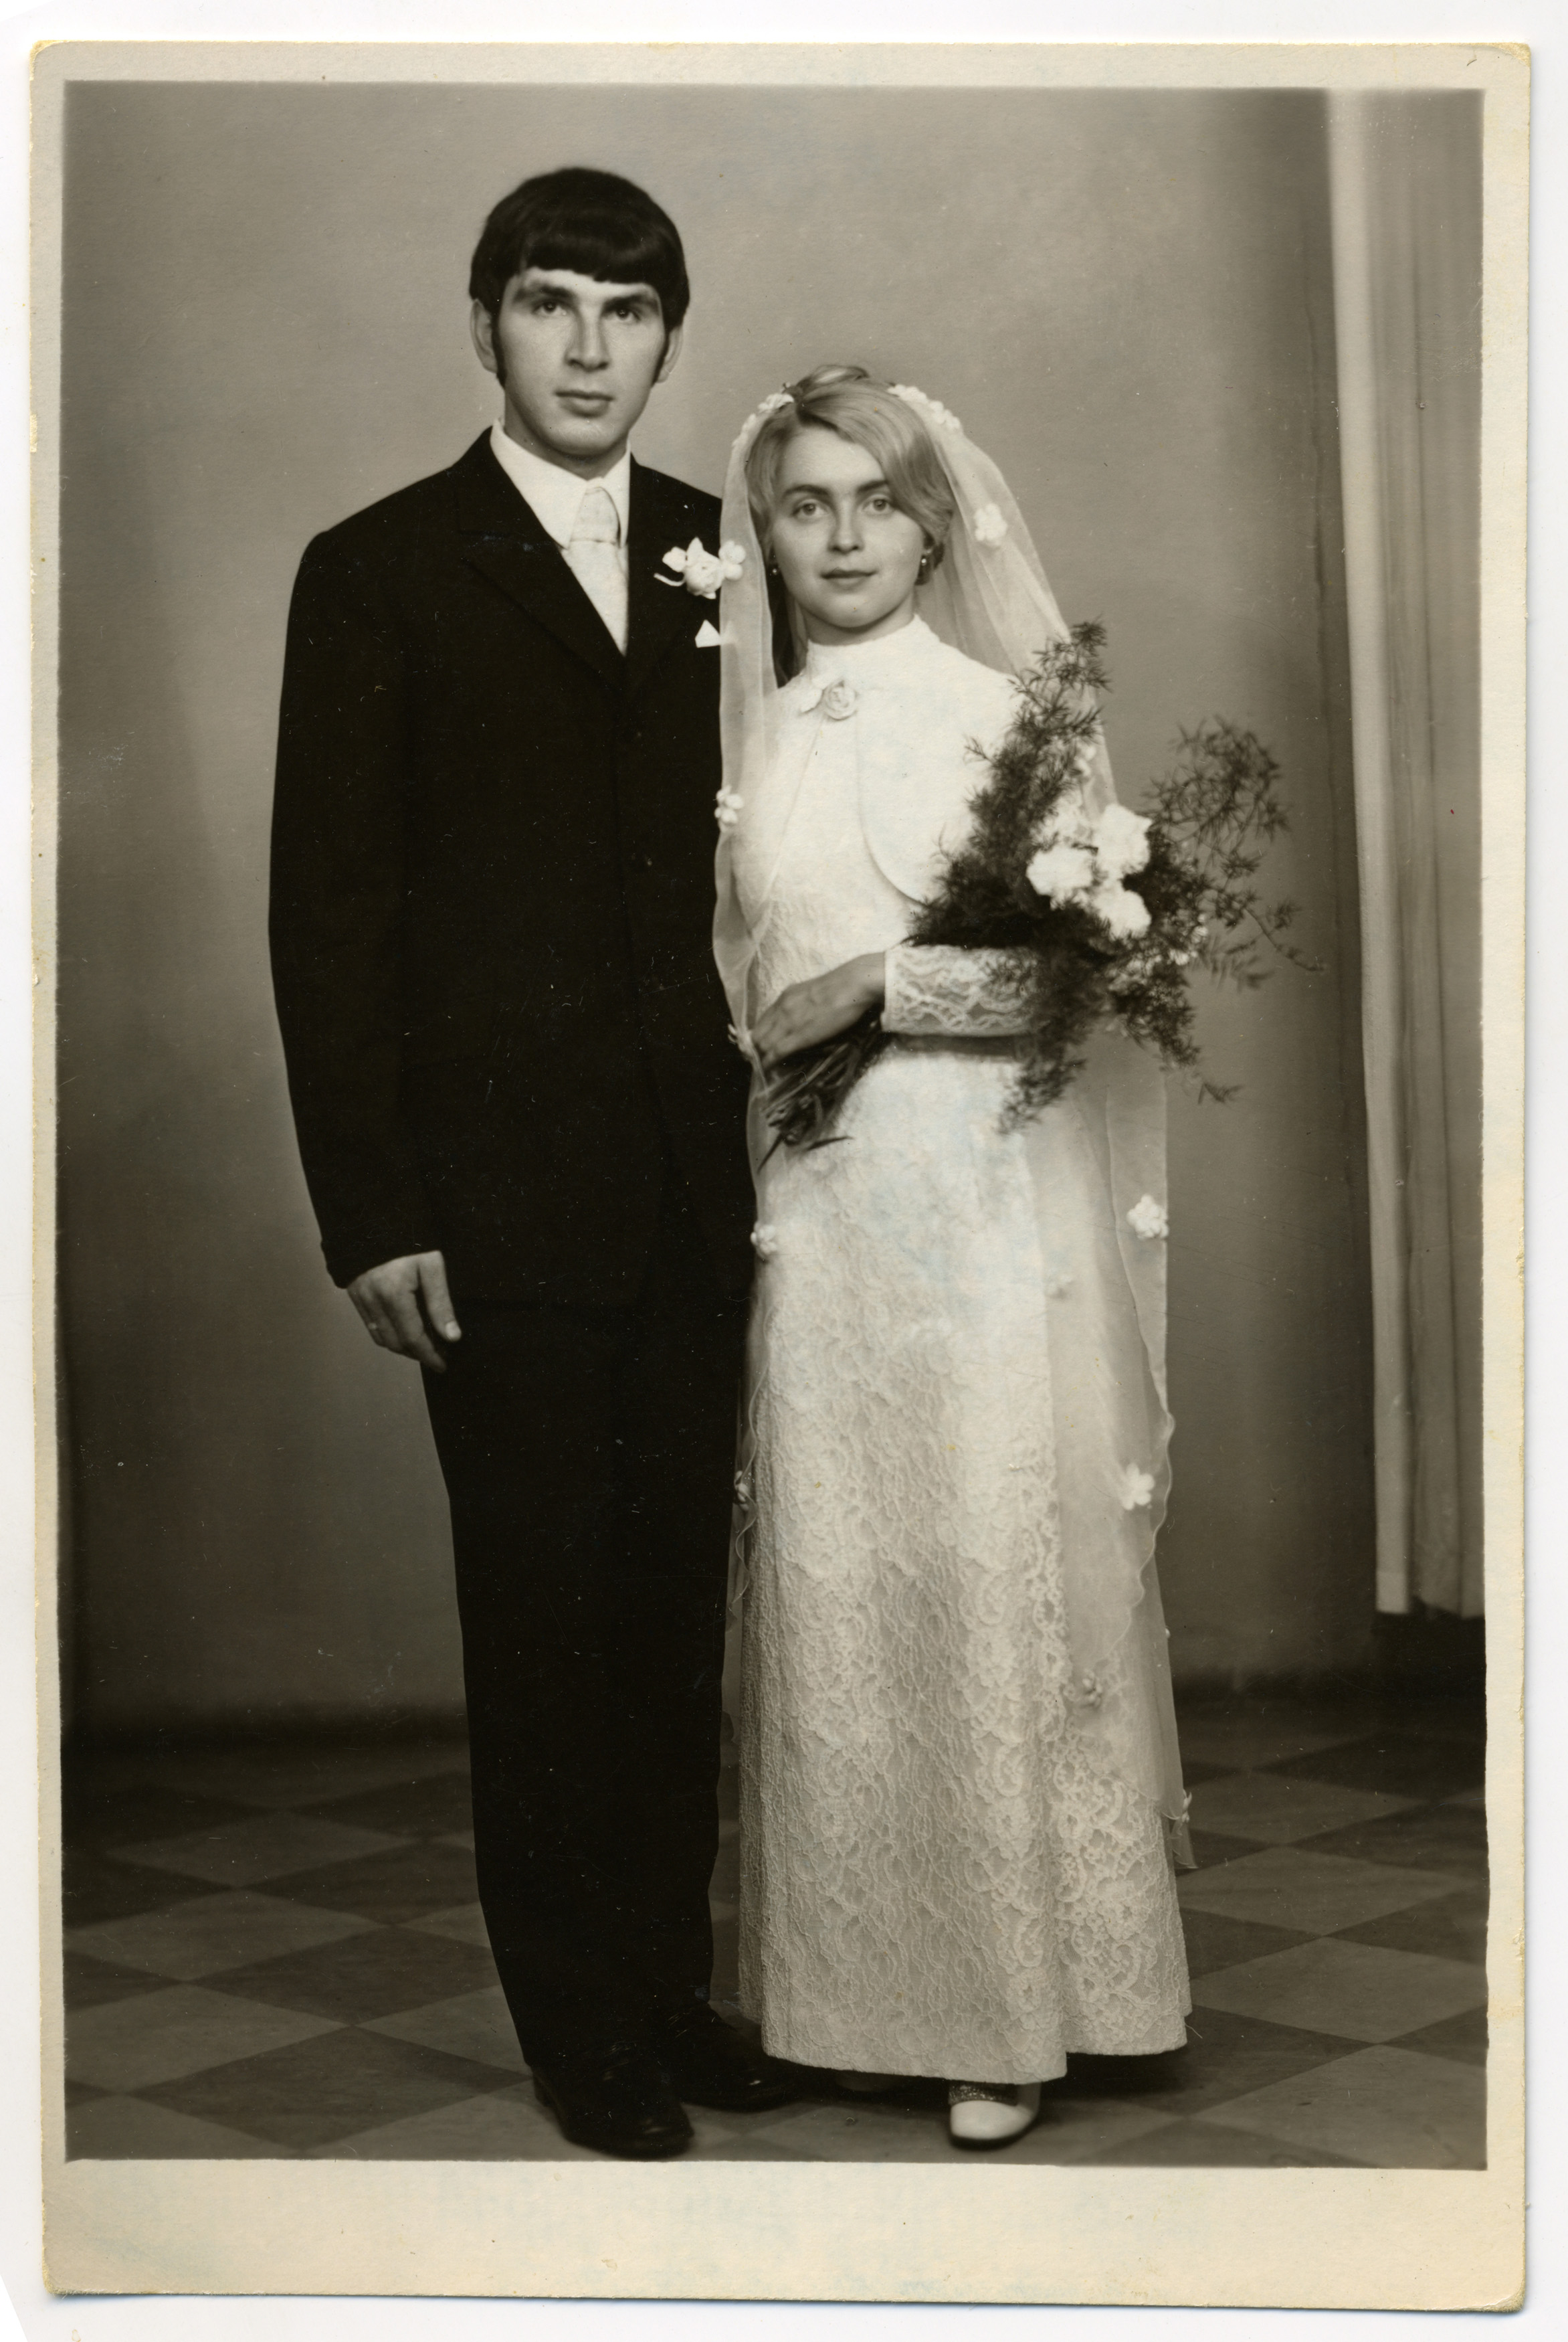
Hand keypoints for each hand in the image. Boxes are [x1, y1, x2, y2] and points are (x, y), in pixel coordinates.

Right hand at [348, 1250, 460, 1372]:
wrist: (377, 1215)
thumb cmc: (411, 1238)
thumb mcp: (432, 1266)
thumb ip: (441, 1303)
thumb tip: (452, 1337)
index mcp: (393, 1294)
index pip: (413, 1338)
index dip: (429, 1355)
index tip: (444, 1364)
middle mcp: (373, 1300)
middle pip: (395, 1343)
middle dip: (417, 1353)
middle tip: (438, 1354)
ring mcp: (360, 1298)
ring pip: (380, 1337)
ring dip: (401, 1346)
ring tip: (423, 1345)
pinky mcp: (354, 1293)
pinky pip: (370, 1325)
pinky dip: (387, 1334)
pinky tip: (403, 1329)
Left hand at [752, 953, 885, 1070]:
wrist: (854, 984)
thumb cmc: (842, 988)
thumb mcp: (812, 993)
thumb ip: (802, 1004)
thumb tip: (802, 1015)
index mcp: (785, 997)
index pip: (762, 1020)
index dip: (759, 1035)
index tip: (761, 1046)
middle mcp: (782, 1008)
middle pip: (758, 1033)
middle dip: (756, 1048)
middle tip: (760, 1059)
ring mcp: (789, 1021)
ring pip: (763, 1044)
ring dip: (761, 1057)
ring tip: (763, 1067)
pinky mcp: (800, 1035)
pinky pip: (776, 1052)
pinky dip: (769, 1062)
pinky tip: (768, 1069)